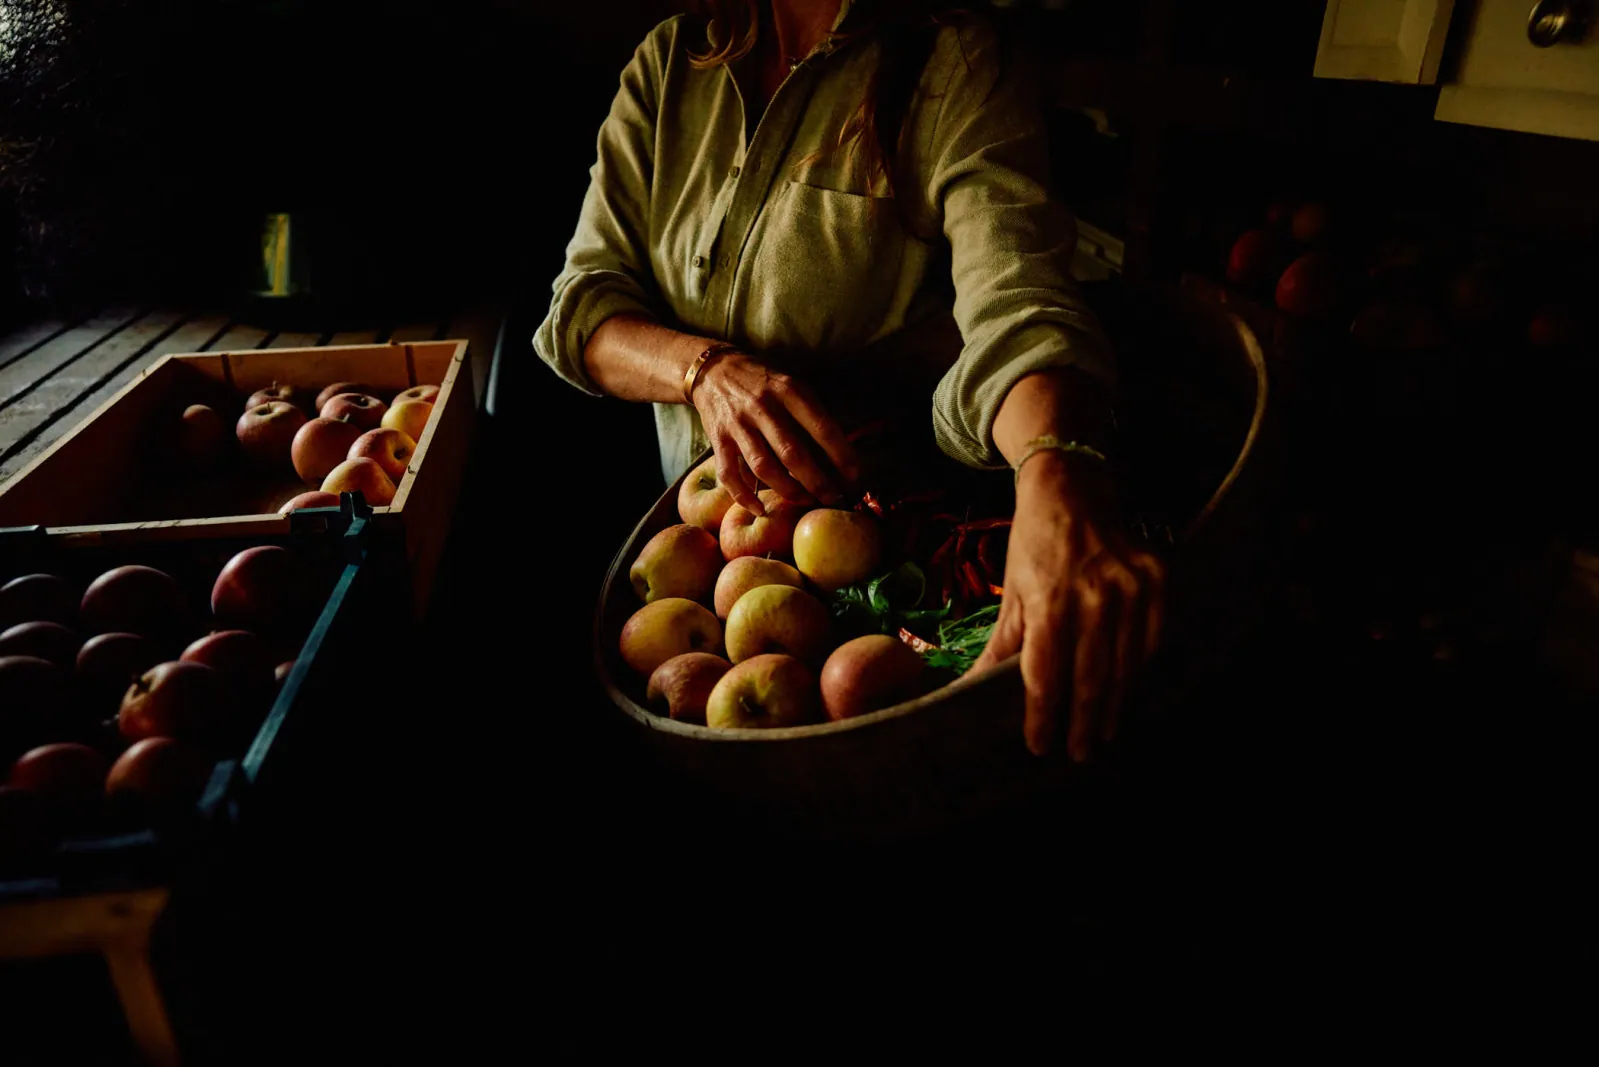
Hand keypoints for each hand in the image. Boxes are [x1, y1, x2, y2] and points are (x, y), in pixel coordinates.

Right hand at [692, 352, 858, 514]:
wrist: (714, 370)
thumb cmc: (763, 382)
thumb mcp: (791, 385)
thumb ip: (812, 413)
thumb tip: (839, 451)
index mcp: (788, 391)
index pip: (821, 427)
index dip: (840, 454)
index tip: (853, 475)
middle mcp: (762, 407)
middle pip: (793, 453)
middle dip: (817, 481)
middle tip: (832, 497)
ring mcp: (738, 425)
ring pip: (764, 467)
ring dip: (787, 490)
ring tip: (805, 500)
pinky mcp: (718, 439)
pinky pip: (729, 474)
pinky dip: (744, 496)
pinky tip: (761, 509)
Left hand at [966, 451, 1165, 760]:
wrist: (1072, 490)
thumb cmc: (1034, 546)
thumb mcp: (1010, 594)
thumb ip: (999, 648)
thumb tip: (968, 693)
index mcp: (1049, 602)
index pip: (1046, 677)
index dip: (1043, 717)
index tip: (1040, 746)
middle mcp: (1093, 597)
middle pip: (1089, 680)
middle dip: (1083, 723)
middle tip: (1079, 754)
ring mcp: (1131, 588)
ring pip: (1124, 666)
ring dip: (1113, 706)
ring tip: (1102, 733)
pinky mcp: (1158, 580)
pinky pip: (1152, 641)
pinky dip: (1139, 670)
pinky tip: (1128, 691)